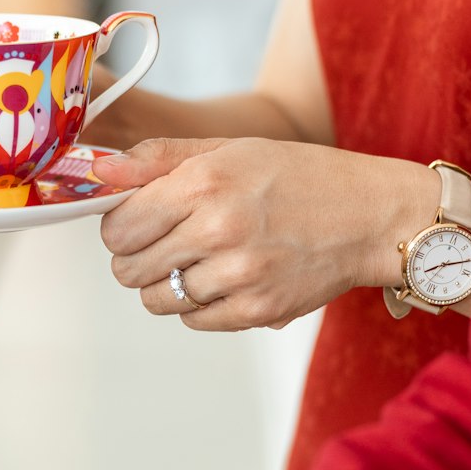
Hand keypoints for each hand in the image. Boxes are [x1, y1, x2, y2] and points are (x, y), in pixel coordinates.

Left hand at [99, 137, 426, 331]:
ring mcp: (239, 275)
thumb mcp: (229, 149)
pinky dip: (200, 305)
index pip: (117, 228)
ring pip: (157, 300)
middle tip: (172, 243)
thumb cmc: (299, 177)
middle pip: (128, 269)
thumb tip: (99, 171)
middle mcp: (218, 229)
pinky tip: (226, 279)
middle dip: (139, 257)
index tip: (139, 223)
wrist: (371, 215)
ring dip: (168, 284)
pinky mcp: (258, 310)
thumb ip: (158, 158)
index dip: (119, 228)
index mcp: (204, 182)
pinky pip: (194, 321)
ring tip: (201, 261)